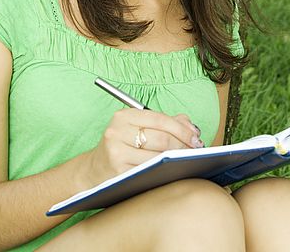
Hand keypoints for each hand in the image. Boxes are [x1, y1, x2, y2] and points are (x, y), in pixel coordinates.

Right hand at [86, 108, 202, 184]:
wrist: (92, 170)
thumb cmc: (121, 146)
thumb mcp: (137, 128)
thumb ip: (164, 122)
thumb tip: (189, 125)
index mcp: (123, 116)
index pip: (160, 119)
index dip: (182, 129)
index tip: (196, 137)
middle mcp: (117, 132)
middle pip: (161, 138)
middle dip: (183, 145)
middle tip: (196, 151)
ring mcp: (116, 153)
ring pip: (157, 157)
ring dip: (176, 160)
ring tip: (188, 160)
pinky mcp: (118, 173)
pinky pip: (148, 172)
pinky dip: (163, 171)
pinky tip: (172, 171)